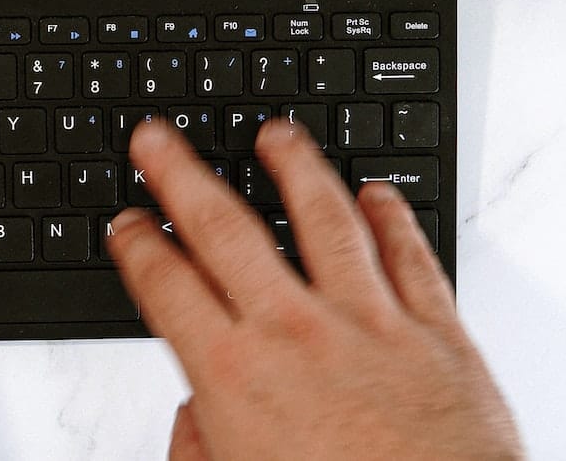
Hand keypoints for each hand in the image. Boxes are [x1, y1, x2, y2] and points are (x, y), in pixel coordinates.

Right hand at [110, 121, 522, 460]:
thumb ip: (202, 448)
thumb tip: (195, 421)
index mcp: (236, 375)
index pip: (168, 287)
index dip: (139, 247)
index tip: (127, 222)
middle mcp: (297, 334)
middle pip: (226, 230)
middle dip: (183, 175)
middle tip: (160, 141)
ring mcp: (370, 325)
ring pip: (325, 219)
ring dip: (295, 169)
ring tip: (276, 135)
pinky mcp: (437, 335)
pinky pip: (412, 257)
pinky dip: (393, 217)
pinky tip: (378, 194)